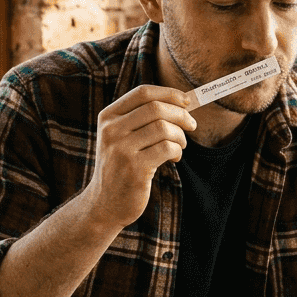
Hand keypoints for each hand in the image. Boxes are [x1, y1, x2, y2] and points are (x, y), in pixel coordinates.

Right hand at [77, 85, 194, 229]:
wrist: (105, 203)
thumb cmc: (121, 167)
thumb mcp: (121, 137)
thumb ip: (142, 119)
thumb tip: (182, 102)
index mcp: (108, 117)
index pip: (143, 92)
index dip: (169, 93)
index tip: (186, 101)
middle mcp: (111, 130)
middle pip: (156, 108)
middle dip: (181, 115)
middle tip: (191, 125)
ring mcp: (121, 149)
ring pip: (164, 128)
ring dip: (180, 136)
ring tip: (180, 146)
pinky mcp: (134, 168)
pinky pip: (167, 148)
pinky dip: (177, 151)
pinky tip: (175, 158)